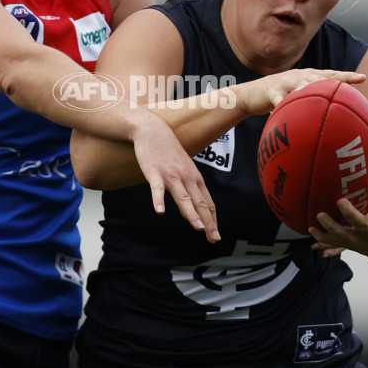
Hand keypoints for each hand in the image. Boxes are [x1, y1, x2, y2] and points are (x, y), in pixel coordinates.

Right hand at [132, 115, 219, 242]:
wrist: (152, 129)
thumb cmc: (168, 150)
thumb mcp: (183, 168)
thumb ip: (188, 187)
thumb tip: (191, 209)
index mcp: (194, 177)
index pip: (207, 202)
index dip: (213, 219)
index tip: (216, 235)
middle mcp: (186, 176)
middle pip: (200, 202)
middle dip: (208, 221)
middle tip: (214, 238)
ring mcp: (170, 174)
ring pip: (183, 197)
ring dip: (191, 213)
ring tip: (198, 228)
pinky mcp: (154, 172)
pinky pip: (157, 188)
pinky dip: (158, 200)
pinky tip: (159, 212)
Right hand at [240, 68, 365, 115]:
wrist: (250, 95)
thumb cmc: (278, 97)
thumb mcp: (297, 98)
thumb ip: (313, 103)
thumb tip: (334, 117)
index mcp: (307, 78)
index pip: (330, 75)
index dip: (346, 76)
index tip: (364, 78)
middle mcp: (298, 77)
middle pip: (320, 76)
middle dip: (336, 79)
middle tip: (353, 83)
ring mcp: (285, 82)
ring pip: (300, 83)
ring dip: (311, 87)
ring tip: (324, 93)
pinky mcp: (271, 91)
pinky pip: (277, 98)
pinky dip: (283, 103)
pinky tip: (288, 110)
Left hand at [309, 158, 367, 272]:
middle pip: (362, 224)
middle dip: (351, 214)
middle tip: (340, 201)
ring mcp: (362, 240)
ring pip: (345, 235)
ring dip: (331, 227)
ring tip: (319, 215)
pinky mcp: (352, 245)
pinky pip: (335, 242)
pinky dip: (323, 237)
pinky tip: (310, 228)